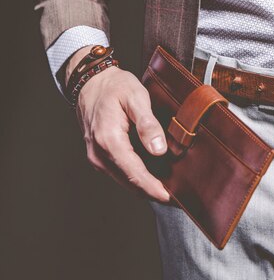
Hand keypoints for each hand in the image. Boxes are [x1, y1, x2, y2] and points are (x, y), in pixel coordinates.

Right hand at [67, 45, 169, 201]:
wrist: (91, 82)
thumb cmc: (115, 87)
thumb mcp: (136, 97)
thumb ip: (147, 124)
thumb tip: (159, 151)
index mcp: (109, 140)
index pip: (134, 173)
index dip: (152, 188)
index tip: (169, 197)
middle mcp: (99, 153)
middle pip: (129, 182)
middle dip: (151, 191)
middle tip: (176, 196)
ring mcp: (96, 157)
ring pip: (124, 180)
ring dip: (144, 185)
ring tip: (169, 186)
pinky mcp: (98, 156)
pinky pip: (119, 172)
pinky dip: (135, 176)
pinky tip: (153, 174)